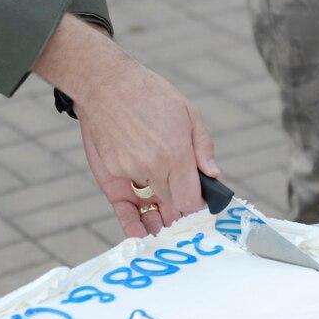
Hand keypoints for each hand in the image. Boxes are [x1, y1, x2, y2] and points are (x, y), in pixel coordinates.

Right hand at [34, 15, 219, 233]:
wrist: (105, 83)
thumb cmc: (149, 93)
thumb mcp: (188, 112)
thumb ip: (203, 147)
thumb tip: (213, 175)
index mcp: (176, 152)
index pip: (192, 198)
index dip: (198, 202)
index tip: (201, 200)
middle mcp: (153, 167)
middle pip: (174, 203)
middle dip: (180, 205)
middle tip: (184, 205)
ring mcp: (129, 172)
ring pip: (152, 204)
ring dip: (160, 215)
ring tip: (167, 222)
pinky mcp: (110, 174)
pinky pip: (126, 207)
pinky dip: (134, 223)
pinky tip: (143, 234)